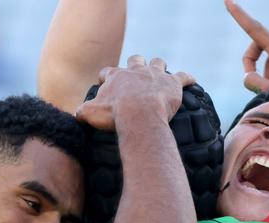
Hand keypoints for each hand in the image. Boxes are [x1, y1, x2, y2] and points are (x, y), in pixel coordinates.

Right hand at [76, 55, 194, 129]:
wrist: (138, 115)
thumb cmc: (114, 115)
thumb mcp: (90, 114)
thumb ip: (82, 112)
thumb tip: (77, 114)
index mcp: (116, 77)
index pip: (108, 72)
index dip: (106, 77)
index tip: (104, 83)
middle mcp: (136, 71)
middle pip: (135, 60)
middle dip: (134, 64)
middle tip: (134, 75)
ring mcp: (156, 75)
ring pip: (158, 62)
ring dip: (158, 66)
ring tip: (159, 73)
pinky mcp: (172, 84)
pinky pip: (183, 76)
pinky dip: (187, 78)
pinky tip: (191, 80)